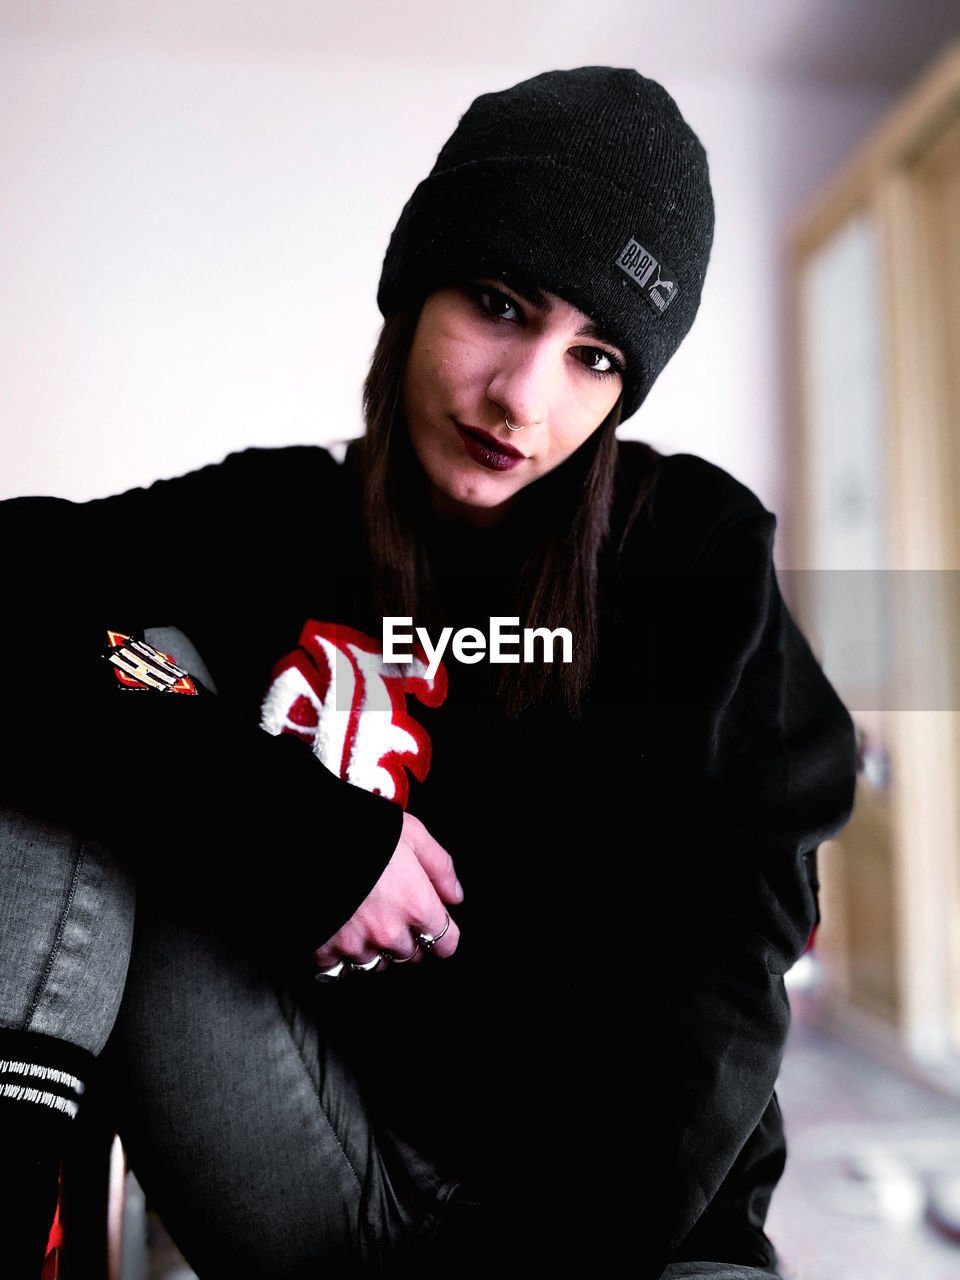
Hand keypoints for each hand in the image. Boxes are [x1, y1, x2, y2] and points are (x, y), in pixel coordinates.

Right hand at [313, 811, 462, 973]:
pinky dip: (341, 955)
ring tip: (362, 920)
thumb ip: (440, 868)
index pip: (445, 944)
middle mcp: (389, 933)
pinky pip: (340, 968)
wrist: (303, 838)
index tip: (430, 924)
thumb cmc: (360, 830)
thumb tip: (454, 897)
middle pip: (410, 955)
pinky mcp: (323, 951)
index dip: (440, 933)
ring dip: (374, 948)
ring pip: (376, 964)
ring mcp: (355, 945)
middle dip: (406, 937)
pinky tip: (338, 931)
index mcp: (415, 906)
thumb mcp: (413, 834)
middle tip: (390, 911)